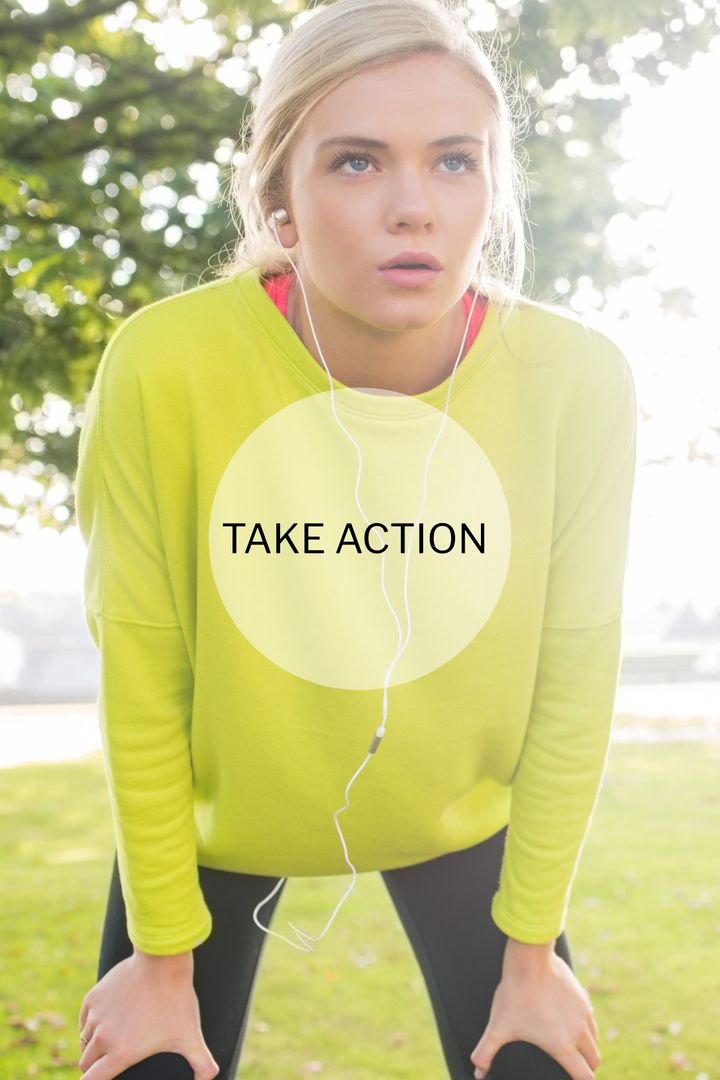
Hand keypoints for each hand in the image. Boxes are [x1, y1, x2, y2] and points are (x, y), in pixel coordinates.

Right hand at [77, 950, 219, 1079]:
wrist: (162, 961)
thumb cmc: (176, 1000)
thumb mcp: (190, 1035)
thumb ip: (202, 1064)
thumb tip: (211, 1078)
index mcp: (120, 1053)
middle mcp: (102, 1037)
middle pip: (86, 1063)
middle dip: (95, 1068)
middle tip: (109, 1066)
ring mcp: (96, 1015)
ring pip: (85, 1040)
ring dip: (93, 1045)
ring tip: (109, 1044)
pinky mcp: (93, 997)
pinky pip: (85, 1019)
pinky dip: (90, 1024)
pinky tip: (103, 1023)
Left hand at [469, 949, 600, 1079]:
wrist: (530, 958)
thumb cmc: (515, 993)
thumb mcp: (498, 1026)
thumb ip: (486, 1052)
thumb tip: (478, 1072)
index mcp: (562, 1045)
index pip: (584, 1076)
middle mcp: (578, 1031)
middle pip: (594, 1059)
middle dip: (587, 1067)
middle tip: (575, 1068)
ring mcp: (583, 1012)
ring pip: (594, 1037)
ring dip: (588, 1046)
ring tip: (576, 1048)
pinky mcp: (582, 995)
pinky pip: (590, 1016)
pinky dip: (586, 1024)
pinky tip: (573, 1020)